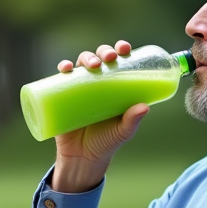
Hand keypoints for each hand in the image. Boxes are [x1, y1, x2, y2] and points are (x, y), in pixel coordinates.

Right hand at [51, 40, 148, 192]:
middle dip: (104, 52)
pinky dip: (63, 68)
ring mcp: (79, 88)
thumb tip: (145, 107)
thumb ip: (132, 121)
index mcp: (114, 86)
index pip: (118, 62)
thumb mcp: (122, 132)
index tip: (124, 48)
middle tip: (110, 58)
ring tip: (92, 65)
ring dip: (86, 57)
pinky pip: (61, 77)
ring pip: (81, 63)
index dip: (120, 49)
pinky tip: (66, 67)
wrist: (82, 158)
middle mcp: (97, 83)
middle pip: (100, 58)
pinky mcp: (62, 96)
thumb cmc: (106, 142)